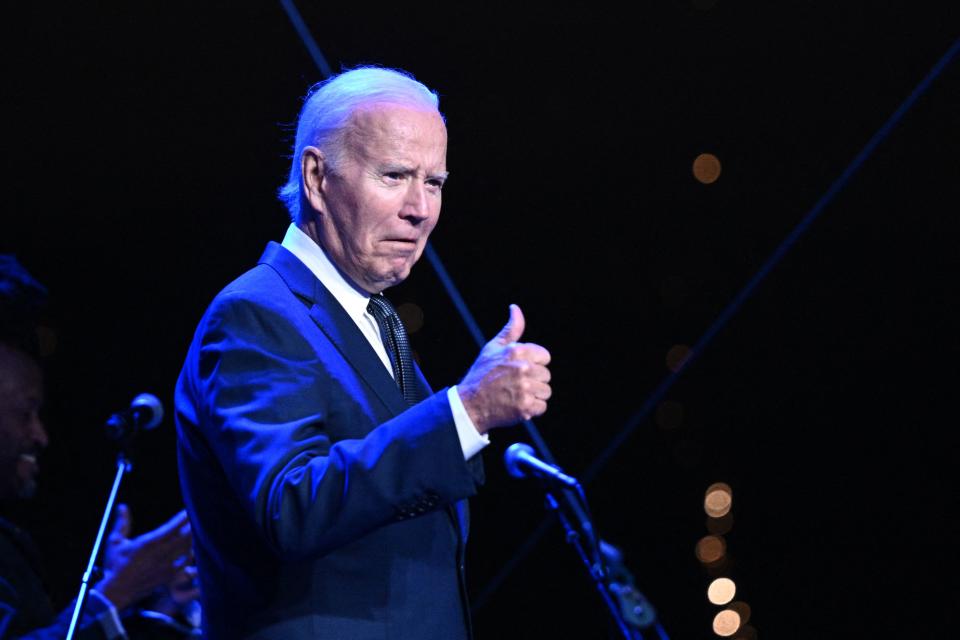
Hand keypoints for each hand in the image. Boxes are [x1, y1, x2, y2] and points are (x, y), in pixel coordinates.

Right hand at [95, 504, 193, 610]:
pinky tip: (195, 549)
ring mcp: (167, 565)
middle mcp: (160, 553)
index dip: (183, 518)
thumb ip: (122, 523)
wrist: (117, 591)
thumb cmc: (114, 565)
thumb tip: (122, 506)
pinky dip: (192, 555)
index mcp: (149, 543)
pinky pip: (186, 563)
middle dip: (193, 526)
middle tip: (200, 517)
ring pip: (188, 549)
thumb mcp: (114, 542)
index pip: (173, 527)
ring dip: (194, 539)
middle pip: (185, 537)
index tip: (190, 509)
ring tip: (200, 530)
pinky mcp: (169, 576)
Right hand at [458, 304, 551, 432]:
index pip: (545, 357)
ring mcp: (525, 388)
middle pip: (546, 375)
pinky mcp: (525, 406)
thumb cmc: (482, 374)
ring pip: (545, 391)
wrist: (469, 404)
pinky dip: (532, 409)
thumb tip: (515, 308)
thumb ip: (511, 329)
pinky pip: (542, 407)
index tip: (520, 370)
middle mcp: (523, 368)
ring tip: (516, 395)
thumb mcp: (494, 347)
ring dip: (534, 395)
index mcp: (517, 351)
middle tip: (515, 384)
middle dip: (534, 380)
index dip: (534, 363)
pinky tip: (517, 405)